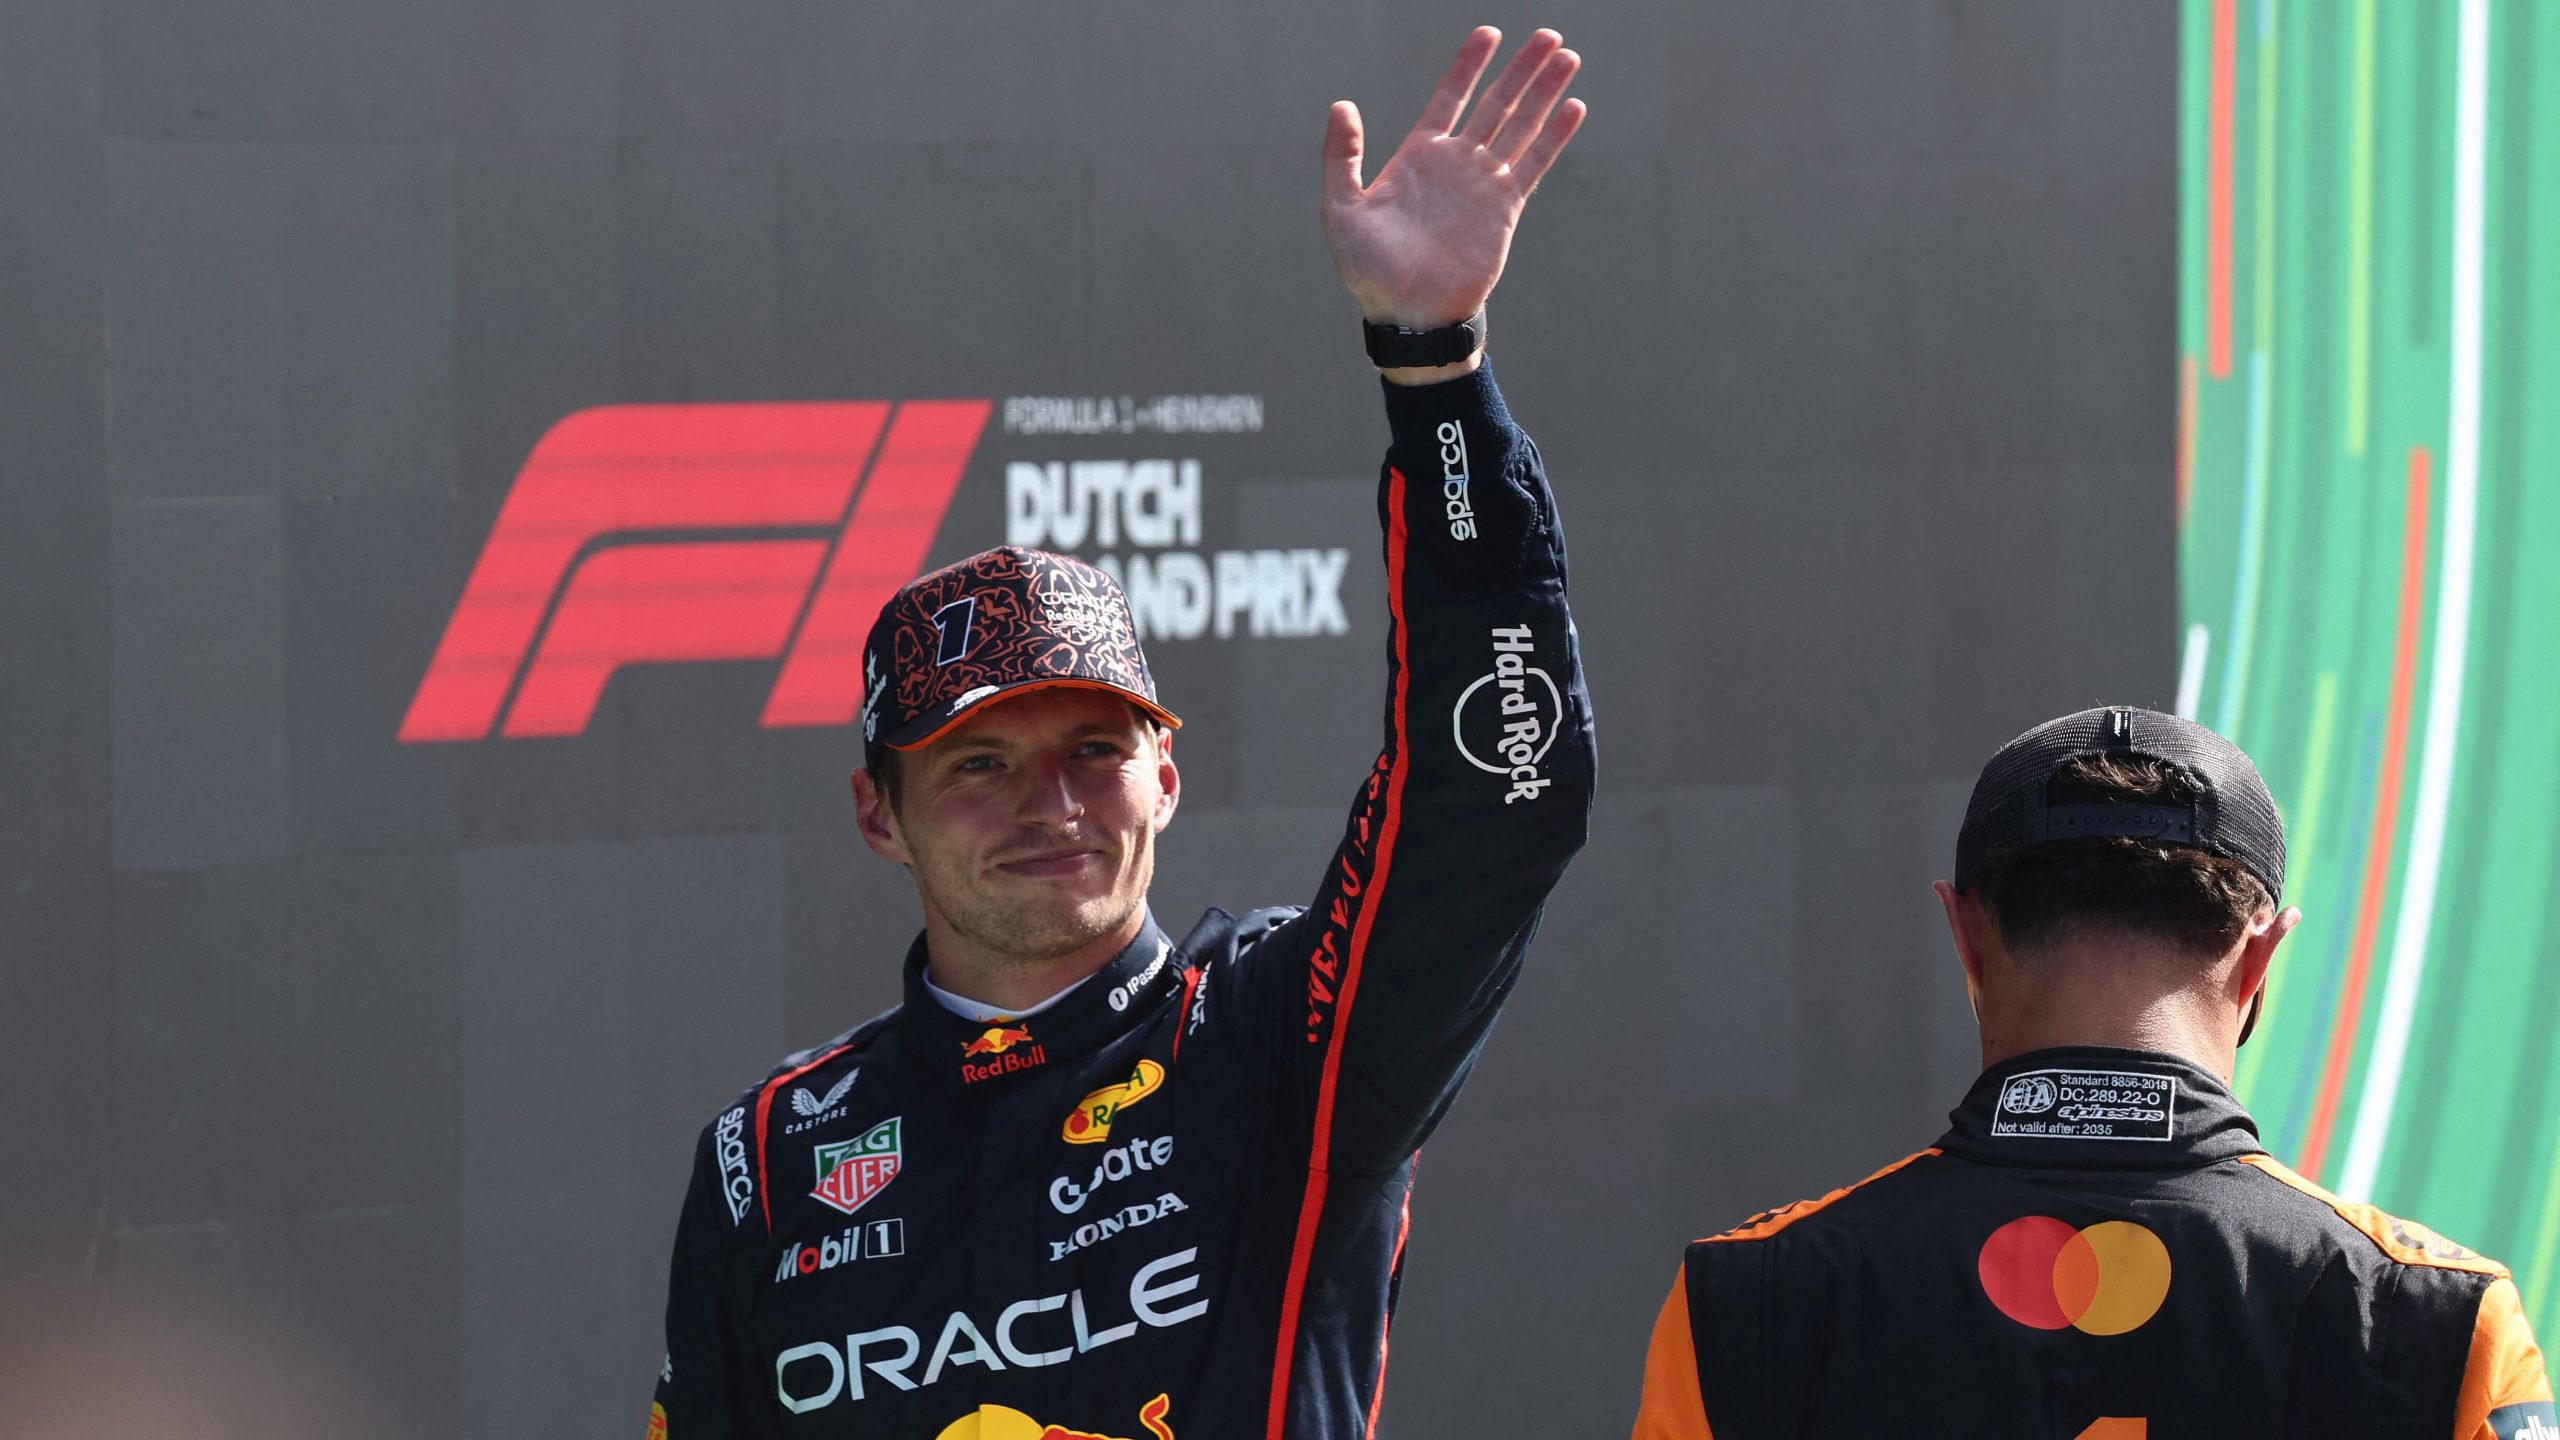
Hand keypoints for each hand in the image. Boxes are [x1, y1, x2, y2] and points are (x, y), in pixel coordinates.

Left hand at [1322, 27, 1585, 344]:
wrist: (1409, 316)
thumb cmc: (1370, 271)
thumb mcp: (1342, 210)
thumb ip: (1342, 157)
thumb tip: (1342, 105)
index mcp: (1419, 157)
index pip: (1451, 97)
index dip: (1470, 65)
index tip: (1490, 34)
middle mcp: (1457, 164)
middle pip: (1497, 103)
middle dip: (1522, 69)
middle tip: (1549, 36)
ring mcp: (1484, 185)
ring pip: (1521, 126)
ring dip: (1545, 92)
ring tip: (1567, 57)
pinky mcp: (1505, 210)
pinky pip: (1533, 164)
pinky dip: (1554, 136)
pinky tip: (1573, 107)